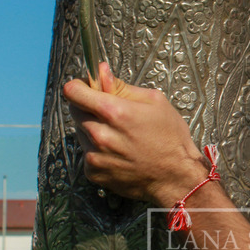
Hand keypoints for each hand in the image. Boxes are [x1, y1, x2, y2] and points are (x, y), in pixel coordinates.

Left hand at [62, 62, 208, 206]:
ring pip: (80, 132)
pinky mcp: (93, 172)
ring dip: (93, 129)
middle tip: (111, 114)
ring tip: (119, 137)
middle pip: (74, 110)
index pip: (72, 91)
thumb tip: (101, 72)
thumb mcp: (154, 102)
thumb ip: (122, 86)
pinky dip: (97, 150)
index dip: (79, 86)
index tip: (87, 88)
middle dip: (88, 107)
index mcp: (114, 112)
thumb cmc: (170, 138)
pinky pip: (86, 153)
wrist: (176, 177)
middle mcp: (99, 134)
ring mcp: (94, 156)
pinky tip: (118, 153)